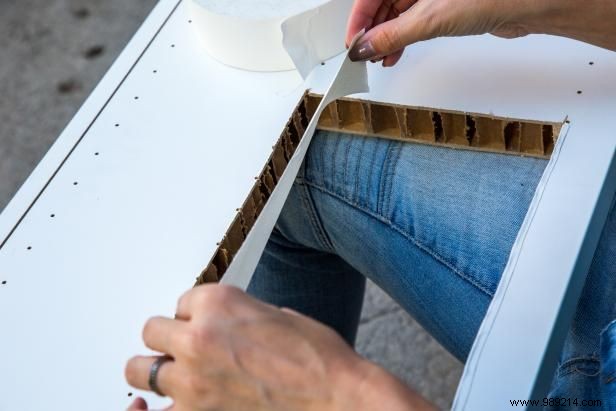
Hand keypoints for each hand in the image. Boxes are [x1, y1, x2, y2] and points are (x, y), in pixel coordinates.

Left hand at [125, 285, 435, 410]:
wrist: (339, 400)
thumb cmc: (319, 360)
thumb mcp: (277, 314)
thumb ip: (237, 316)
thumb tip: (221, 326)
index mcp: (219, 303)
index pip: (182, 301)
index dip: (196, 314)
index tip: (206, 324)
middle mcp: (198, 337)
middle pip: (152, 331)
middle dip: (170, 337)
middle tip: (185, 347)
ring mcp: (192, 382)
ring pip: (140, 371)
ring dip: (158, 370)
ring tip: (174, 375)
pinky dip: (160, 408)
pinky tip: (167, 404)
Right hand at [347, 0, 615, 65]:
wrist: (529, 2)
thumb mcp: (429, 19)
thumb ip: (391, 36)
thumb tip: (365, 47)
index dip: (358, 21)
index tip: (353, 44)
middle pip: (383, 4)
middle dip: (373, 31)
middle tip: (365, 55)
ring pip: (398, 14)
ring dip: (387, 38)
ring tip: (381, 59)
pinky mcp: (445, 5)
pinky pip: (415, 20)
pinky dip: (404, 37)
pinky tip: (397, 52)